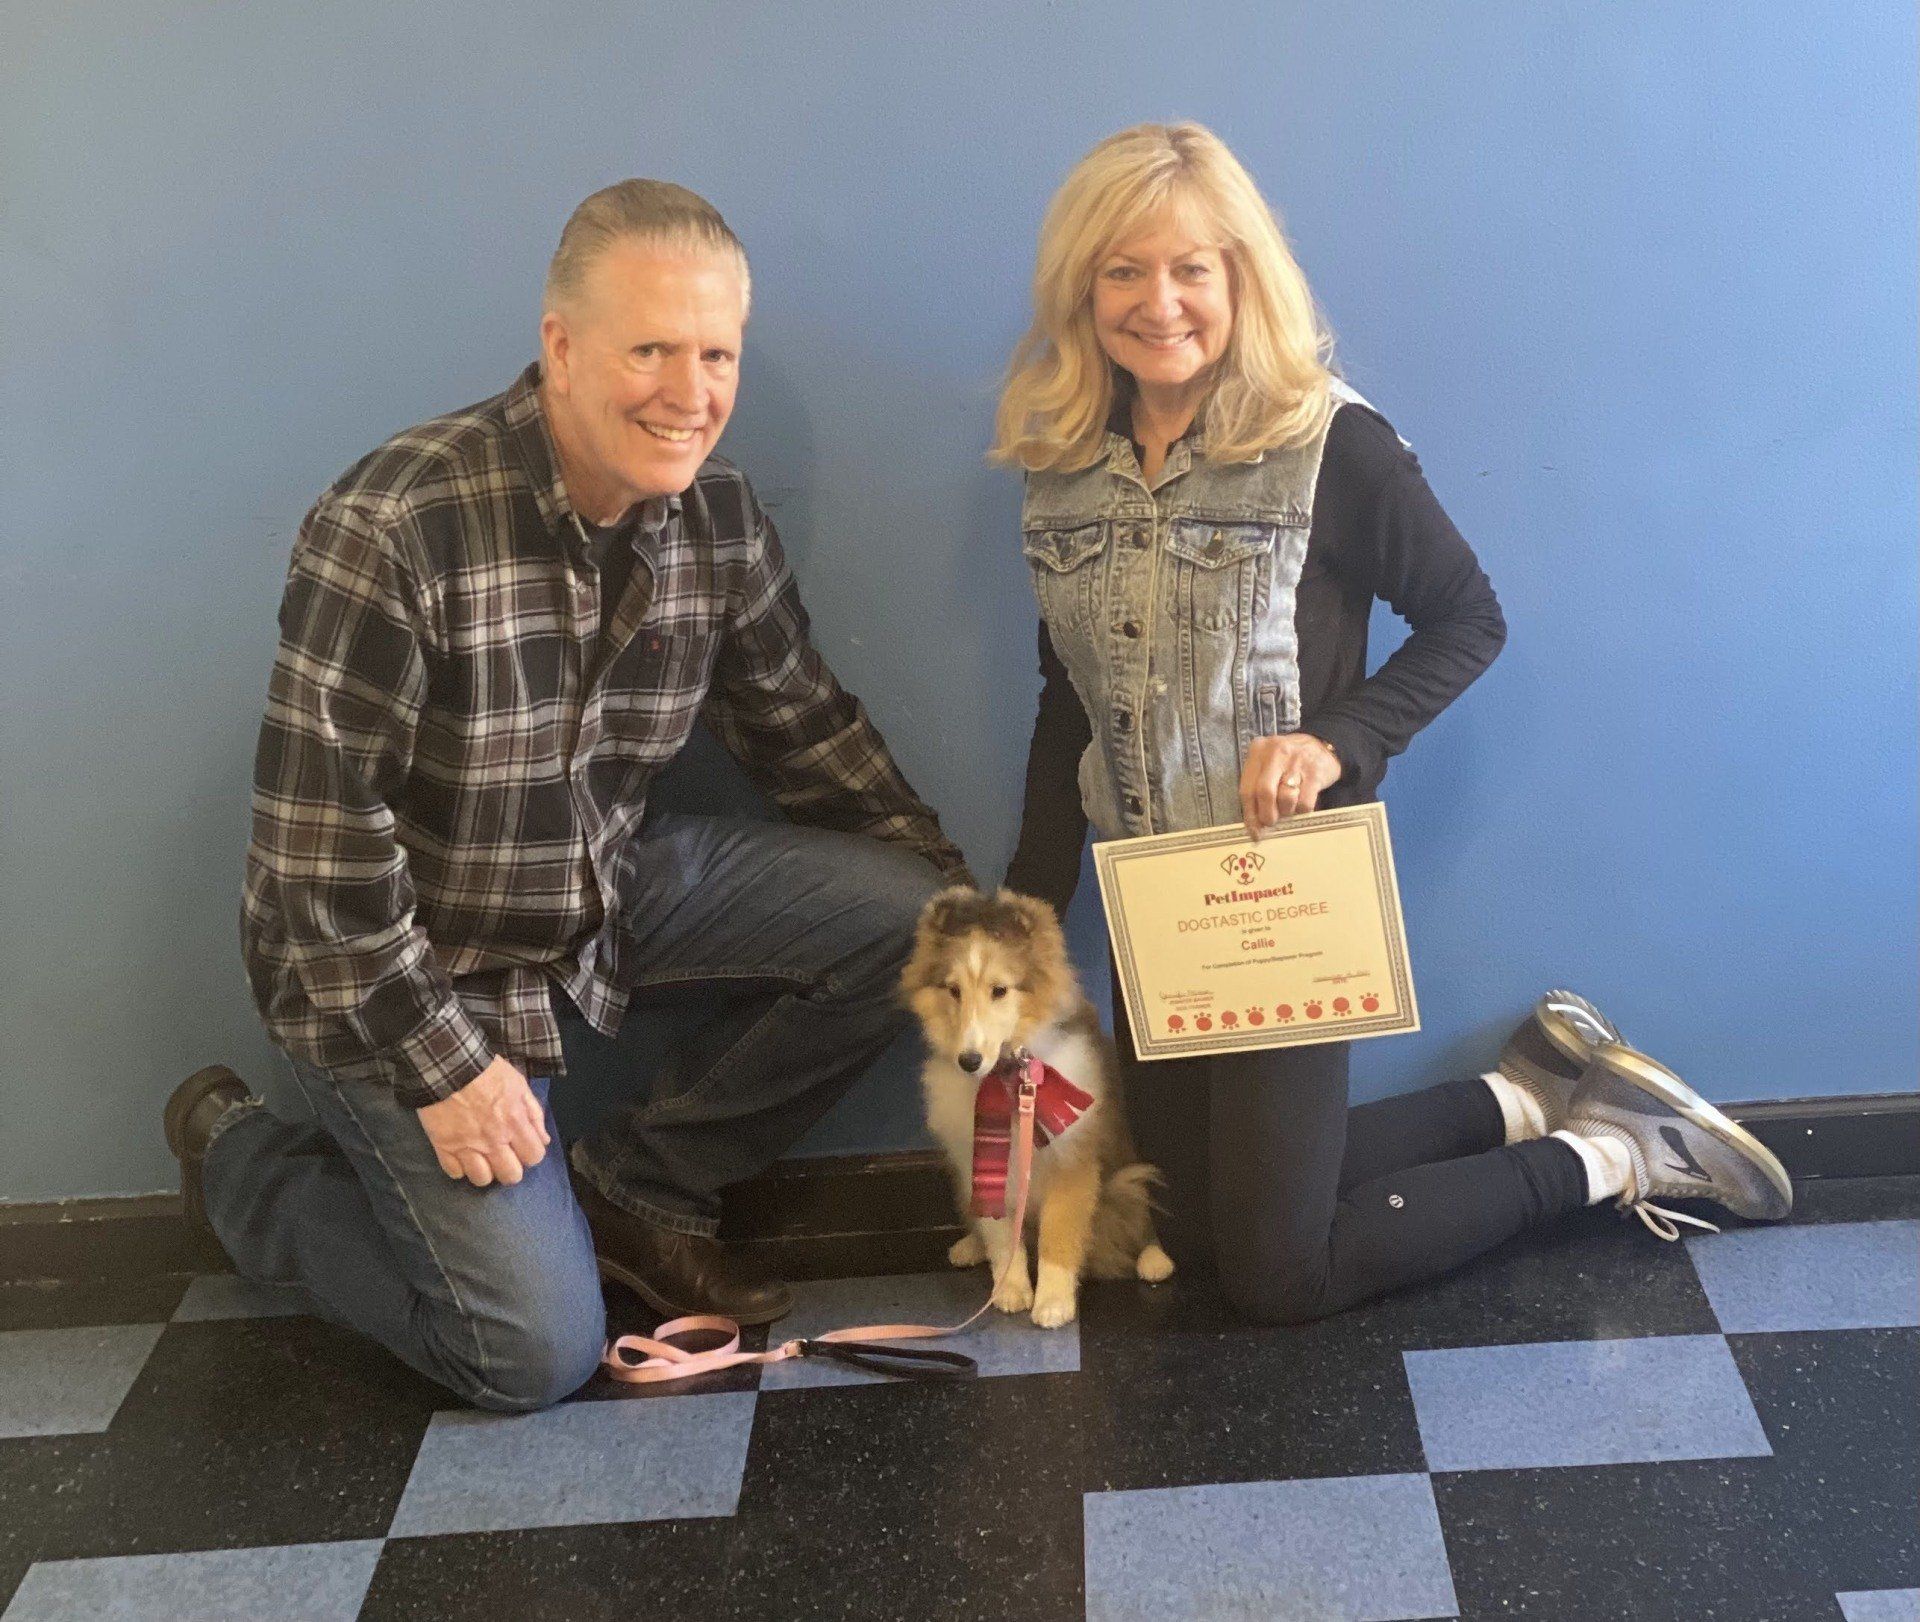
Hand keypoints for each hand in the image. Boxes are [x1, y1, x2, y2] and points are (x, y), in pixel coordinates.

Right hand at [416, 1056, 550, 1186]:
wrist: (448, 1065)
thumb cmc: (488, 1072)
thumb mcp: (519, 1085)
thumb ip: (534, 1113)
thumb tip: (543, 1140)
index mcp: (515, 1123)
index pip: (534, 1157)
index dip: (530, 1154)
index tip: (522, 1147)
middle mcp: (494, 1140)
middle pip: (510, 1176)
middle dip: (510, 1169)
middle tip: (503, 1158)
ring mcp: (468, 1147)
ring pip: (482, 1180)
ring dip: (484, 1171)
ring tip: (481, 1160)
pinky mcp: (444, 1147)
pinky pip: (455, 1173)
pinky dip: (459, 1168)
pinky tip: (461, 1157)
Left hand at [1239, 734, 1341, 836]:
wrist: (1322, 745)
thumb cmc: (1288, 761)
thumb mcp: (1268, 764)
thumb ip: (1257, 788)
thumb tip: (1255, 825)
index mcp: (1258, 751)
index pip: (1247, 789)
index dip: (1250, 815)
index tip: (1254, 831)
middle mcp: (1276, 753)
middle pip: (1264, 793)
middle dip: (1267, 815)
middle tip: (1271, 822)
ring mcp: (1297, 761)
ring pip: (1285, 798)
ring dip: (1286, 811)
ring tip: (1288, 808)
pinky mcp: (1315, 772)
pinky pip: (1305, 802)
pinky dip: (1302, 810)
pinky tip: (1301, 804)